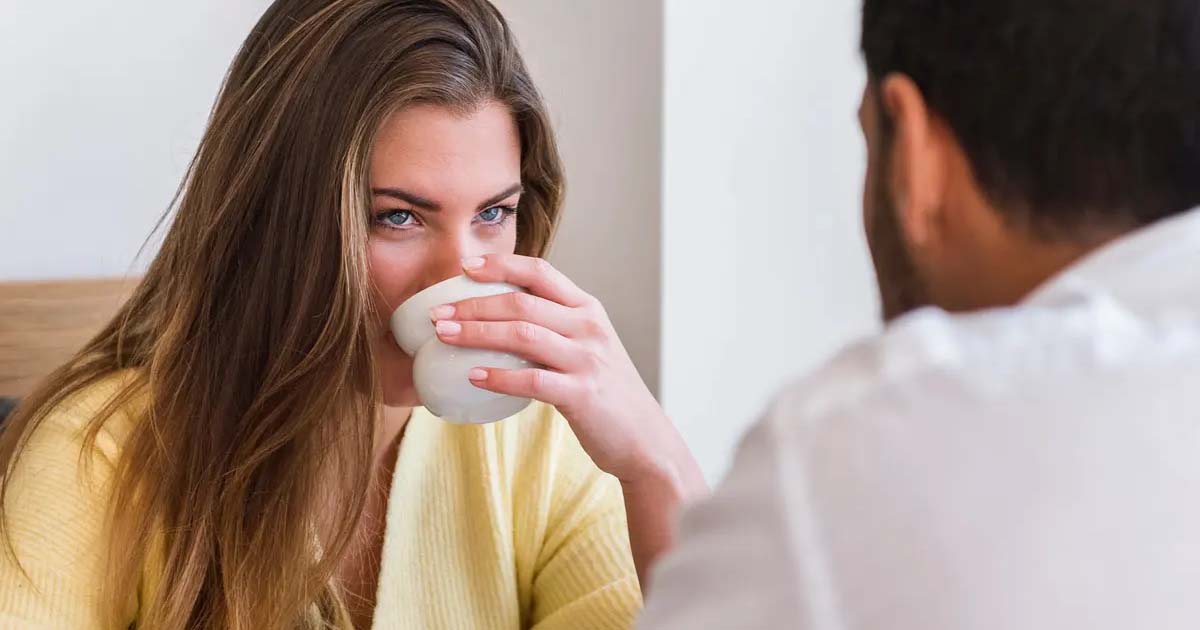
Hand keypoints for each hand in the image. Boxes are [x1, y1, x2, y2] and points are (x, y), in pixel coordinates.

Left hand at [431, 254, 707, 587]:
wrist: (645, 440)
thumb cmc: (607, 395)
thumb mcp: (588, 348)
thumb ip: (556, 328)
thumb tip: (500, 320)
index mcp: (589, 309)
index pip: (541, 272)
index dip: (500, 265)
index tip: (464, 267)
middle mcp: (589, 327)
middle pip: (522, 302)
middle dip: (473, 303)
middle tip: (437, 311)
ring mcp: (587, 359)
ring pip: (523, 334)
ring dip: (477, 332)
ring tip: (444, 336)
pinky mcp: (582, 394)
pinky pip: (531, 379)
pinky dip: (499, 376)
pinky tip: (472, 377)